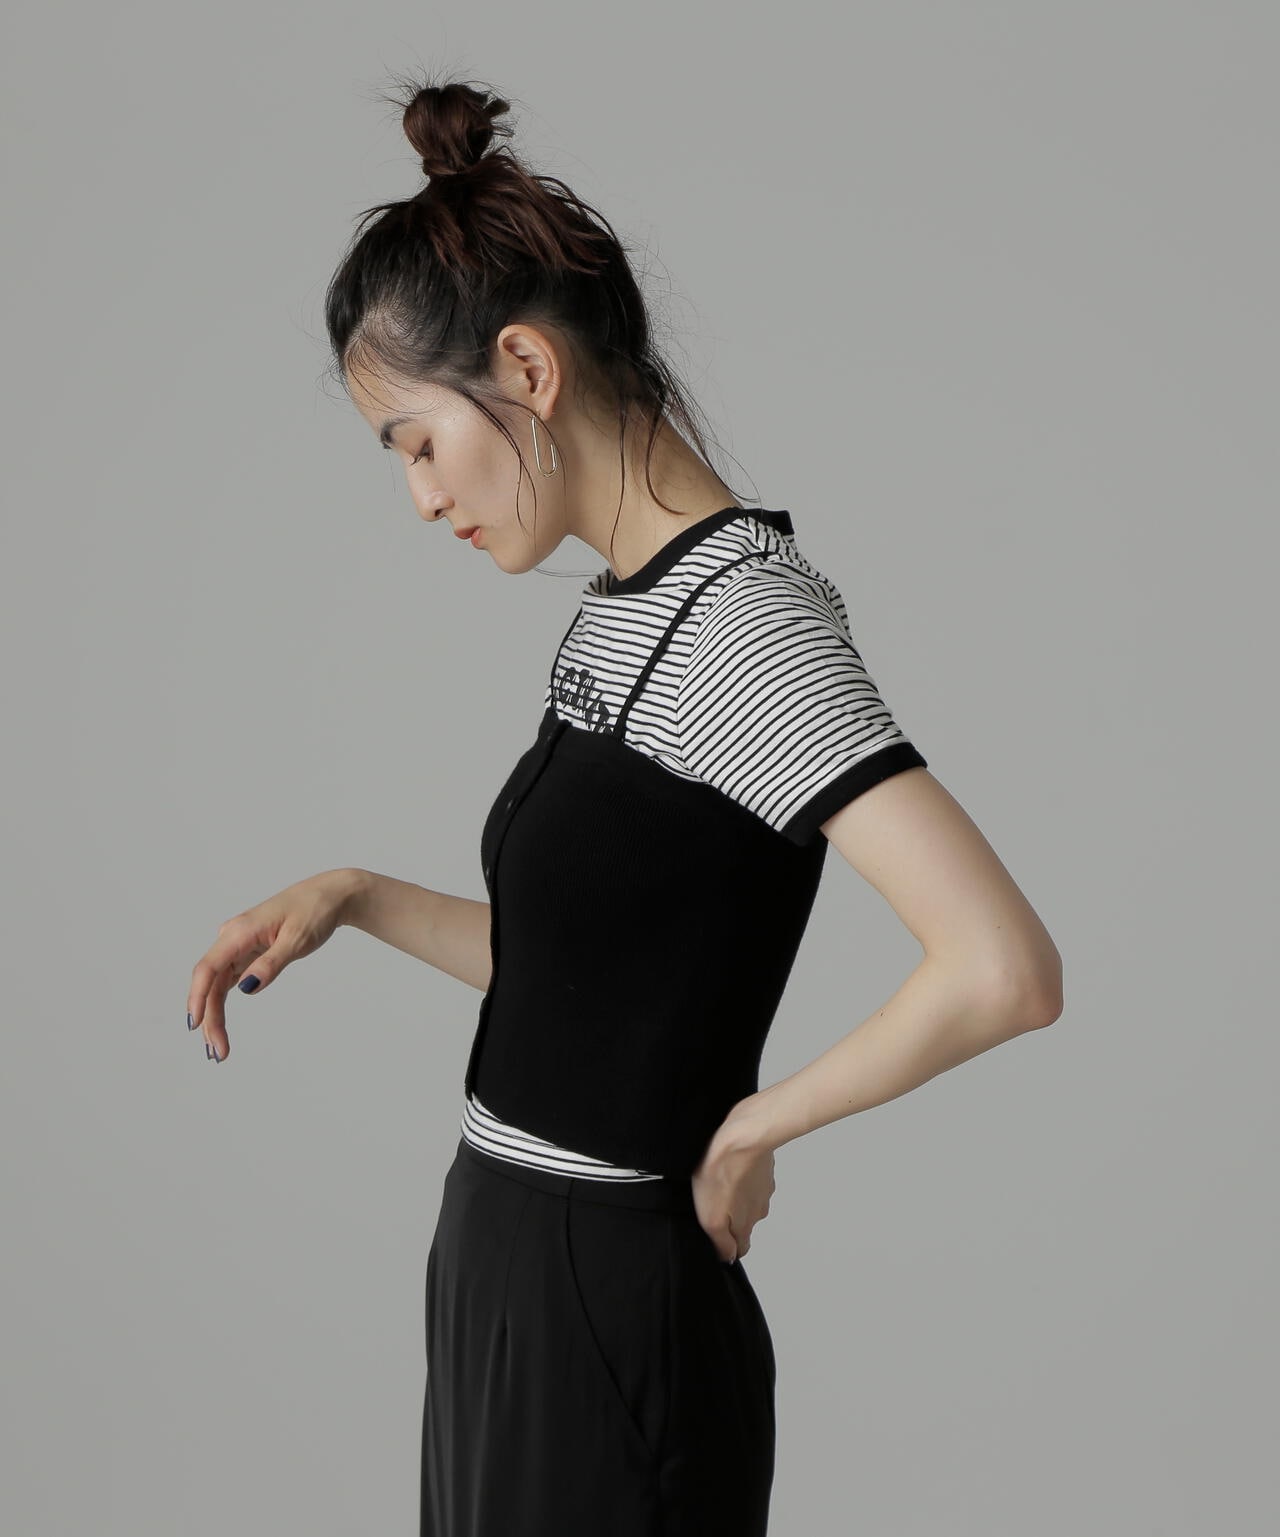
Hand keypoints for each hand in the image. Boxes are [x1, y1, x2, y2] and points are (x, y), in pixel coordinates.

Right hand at [186, 868, 360, 1062]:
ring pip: (216, 985)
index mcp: (240, 931)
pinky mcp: (246, 952)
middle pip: (210, 982)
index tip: (196, 1024)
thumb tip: (246, 988)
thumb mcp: (297, 940)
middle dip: (209, 1018)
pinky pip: (227, 981)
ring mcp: (237, 945)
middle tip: (218, 1052)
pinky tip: (219, 1025)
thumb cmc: (314, 912)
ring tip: (218, 1048)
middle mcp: (232, 937)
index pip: (208, 967)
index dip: (197, 997)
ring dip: (213, 1015)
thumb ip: (271, 963)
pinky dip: (222, 1003)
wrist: (329, 896)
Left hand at [690, 1095, 776, 1262]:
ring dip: (735, 1194)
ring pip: (748, 1199)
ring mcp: (763, 1187)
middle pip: (743, 1223)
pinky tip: (727, 1164)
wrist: (742, 1135)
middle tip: (710, 1203)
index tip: (715, 1235)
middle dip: (728, 1218)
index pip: (740, 1248)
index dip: (727, 1245)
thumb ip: (721, 1242)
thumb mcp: (712, 1218)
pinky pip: (751, 1177)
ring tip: (716, 1181)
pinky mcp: (763, 1167)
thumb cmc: (723, 1172)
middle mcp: (758, 1209)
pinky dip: (741, 1175)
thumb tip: (727, 1257)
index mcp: (745, 1224)